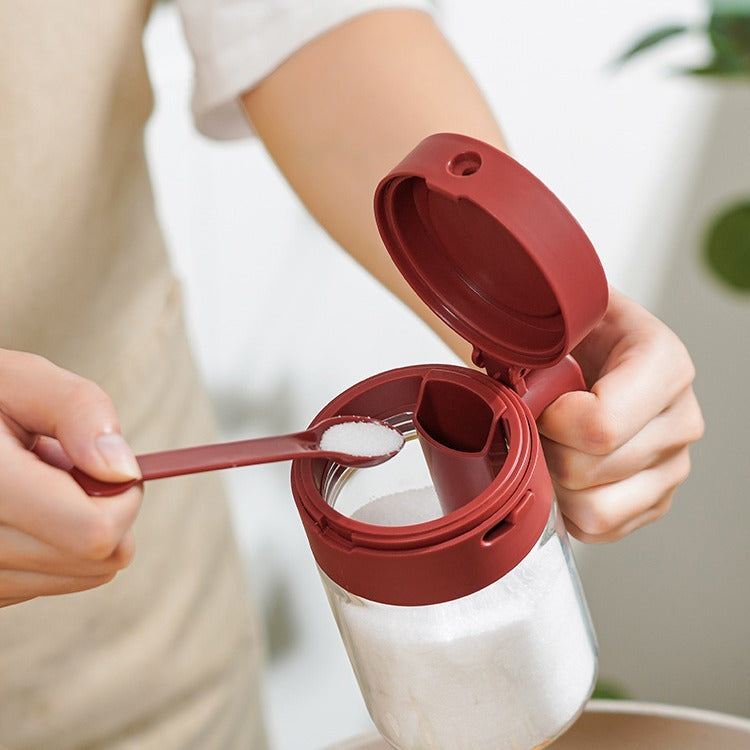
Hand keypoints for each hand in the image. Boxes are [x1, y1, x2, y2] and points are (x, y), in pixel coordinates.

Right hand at [0, 350, 141, 605]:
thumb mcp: (18, 379)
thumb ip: (78, 410)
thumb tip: (122, 471)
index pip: (92, 533)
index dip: (124, 499)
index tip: (112, 468)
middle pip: (93, 561)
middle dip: (104, 510)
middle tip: (64, 467)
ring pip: (77, 576)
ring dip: (76, 528)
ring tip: (33, 484)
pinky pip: (46, 583)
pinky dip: (51, 546)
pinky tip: (17, 509)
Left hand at [537, 289, 703, 542]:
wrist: (601, 346)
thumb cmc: (579, 334)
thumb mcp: (560, 315)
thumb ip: (532, 336)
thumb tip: (494, 367)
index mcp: (663, 364)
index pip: (600, 424)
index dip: (550, 422)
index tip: (536, 400)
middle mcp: (680, 417)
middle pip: (589, 469)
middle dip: (544, 449)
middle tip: (534, 423)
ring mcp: (673, 464)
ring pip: (596, 508)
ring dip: (555, 483)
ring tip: (548, 447)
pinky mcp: (658, 498)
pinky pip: (601, 527)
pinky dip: (569, 508)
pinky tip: (562, 472)